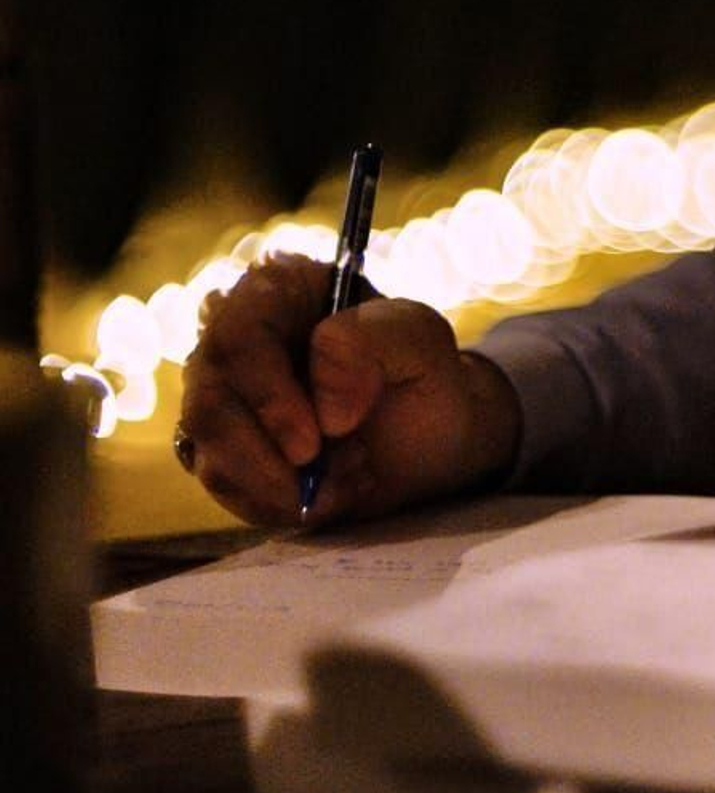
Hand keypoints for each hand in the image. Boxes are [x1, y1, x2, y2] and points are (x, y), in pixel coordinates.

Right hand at [175, 254, 520, 528]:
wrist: (430, 436)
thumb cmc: (422, 376)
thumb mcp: (423, 342)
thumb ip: (378, 338)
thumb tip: (323, 392)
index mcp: (278, 290)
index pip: (238, 334)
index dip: (266, 394)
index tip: (310, 447)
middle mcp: (235, 337)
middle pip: (208, 398)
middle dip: (267, 456)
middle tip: (327, 479)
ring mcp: (223, 393)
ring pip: (207, 447)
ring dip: (276, 484)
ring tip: (345, 479)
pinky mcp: (223, 445)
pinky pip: (222, 483)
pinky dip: (274, 503)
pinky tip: (327, 494)